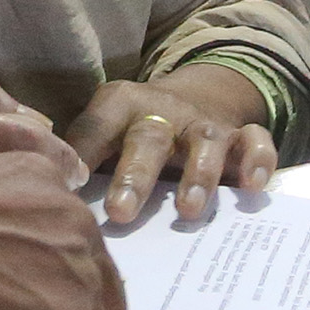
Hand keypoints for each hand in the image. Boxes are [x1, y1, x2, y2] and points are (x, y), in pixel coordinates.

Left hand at [65, 70, 279, 227]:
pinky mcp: (238, 134)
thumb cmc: (134, 133)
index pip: (97, 127)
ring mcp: (202, 123)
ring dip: (197, 174)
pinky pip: (255, 140)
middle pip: (149, 137)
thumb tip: (52, 200)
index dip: (83, 153)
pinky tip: (253, 187)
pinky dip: (258, 160)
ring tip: (188, 210)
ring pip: (204, 140)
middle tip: (121, 213)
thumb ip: (83, 158)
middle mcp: (162, 111)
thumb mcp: (105, 133)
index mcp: (119, 106)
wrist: (193, 96)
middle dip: (136, 176)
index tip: (71, 186)